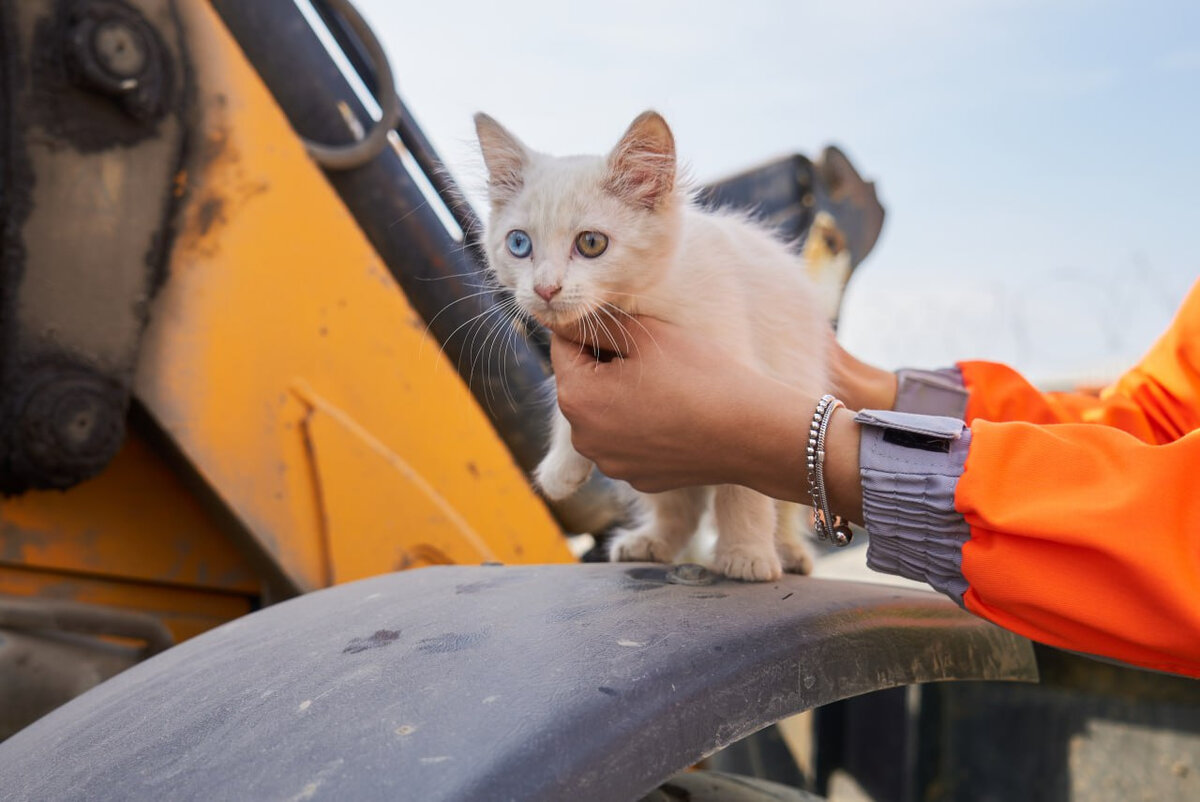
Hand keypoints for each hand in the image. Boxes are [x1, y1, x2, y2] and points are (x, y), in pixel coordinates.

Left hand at [549, 315, 863, 519]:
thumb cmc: (699, 376)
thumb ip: (595, 325)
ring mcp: (611, 464)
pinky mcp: (638, 479)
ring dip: (623, 395)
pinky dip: (644, 425)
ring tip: (668, 384)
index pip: (563, 346)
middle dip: (606, 364)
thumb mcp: (644, 335)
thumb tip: (562, 317)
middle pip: (582, 383)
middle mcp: (583, 438)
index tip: (627, 326)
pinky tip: (677, 414)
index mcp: (576, 398)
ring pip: (605, 414)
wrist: (750, 432)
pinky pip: (629, 441)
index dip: (593, 328)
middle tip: (652, 353)